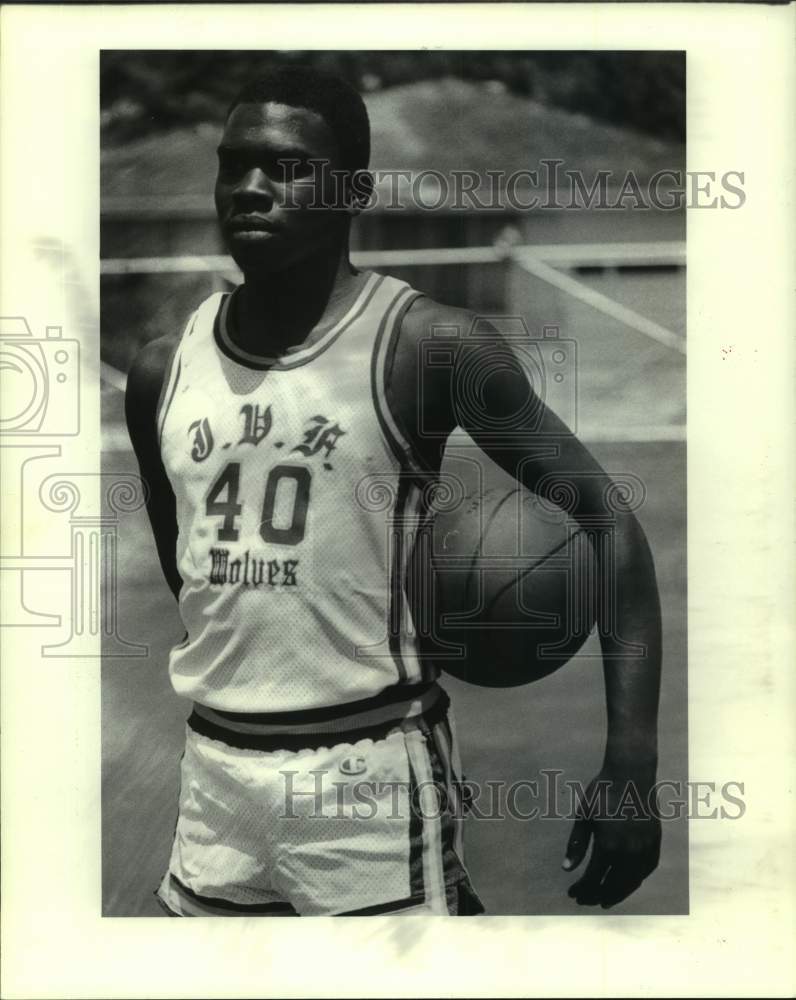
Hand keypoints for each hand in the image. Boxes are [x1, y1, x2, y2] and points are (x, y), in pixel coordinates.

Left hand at [562, 769, 660, 908]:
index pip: (593, 879)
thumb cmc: (603, 791)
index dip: (581, 890)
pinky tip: (625, 883)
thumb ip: (577, 844)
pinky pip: (646, 871)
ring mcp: (645, 850)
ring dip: (617, 894)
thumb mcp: (583, 815)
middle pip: (612, 886)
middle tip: (584, 901)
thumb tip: (567, 869)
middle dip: (596, 896)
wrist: (632, 773)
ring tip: (604, 900)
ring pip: (631, 882)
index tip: (571, 893)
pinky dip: (634, 881)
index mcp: (608, 846)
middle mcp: (629, 853)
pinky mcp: (655, 844)